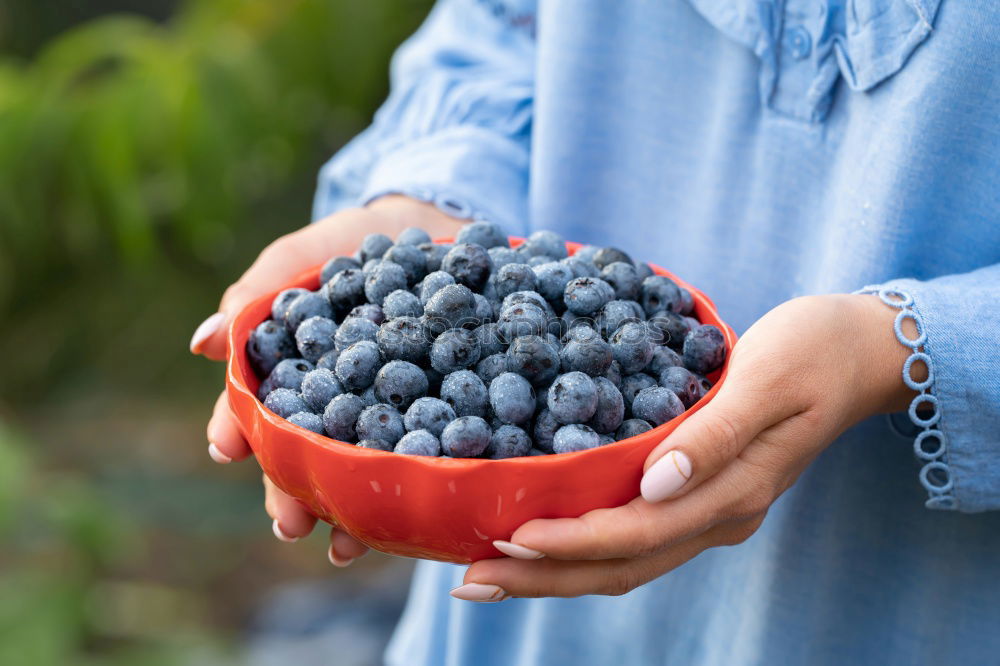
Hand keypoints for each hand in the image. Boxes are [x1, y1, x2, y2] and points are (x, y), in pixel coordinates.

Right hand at [191, 196, 462, 564]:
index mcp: (291, 374)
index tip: (225, 450)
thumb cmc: (347, 245)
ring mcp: (382, 413)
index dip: (238, 431)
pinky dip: (413, 486)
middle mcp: (332, 404)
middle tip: (289, 525)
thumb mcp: (297, 258)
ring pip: (357, 470)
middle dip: (290, 494)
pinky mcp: (438, 413)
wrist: (428, 226)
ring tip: (345, 546)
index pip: (255, 410)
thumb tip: (202, 343)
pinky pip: (423, 454)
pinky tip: (411, 515)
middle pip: (303, 456)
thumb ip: (255, 295)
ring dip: (347, 511)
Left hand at [451, 294, 919, 600]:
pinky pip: (634, 536)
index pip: (638, 533)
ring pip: (624, 561)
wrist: (861, 352)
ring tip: (488, 571)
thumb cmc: (815, 352)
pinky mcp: (701, 495)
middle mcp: (719, 516)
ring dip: (555, 572)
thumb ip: (713, 436)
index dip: (571, 542)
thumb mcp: (768, 380)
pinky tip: (540, 536)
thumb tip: (655, 485)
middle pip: (621, 566)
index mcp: (735, 492)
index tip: (507, 539)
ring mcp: (711, 512)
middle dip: (543, 578)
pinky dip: (582, 545)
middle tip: (470, 579)